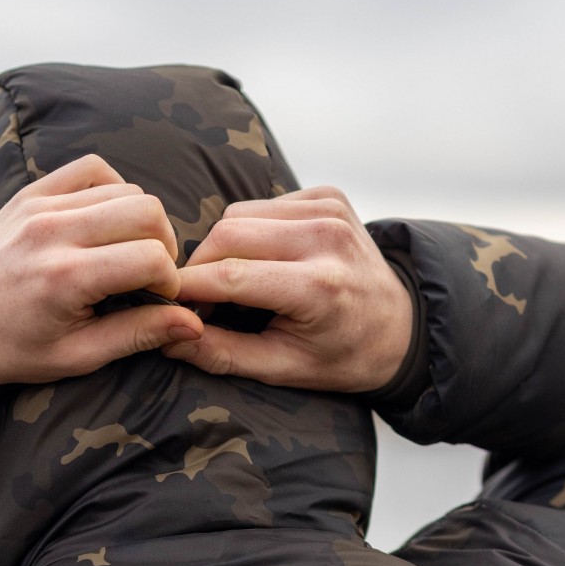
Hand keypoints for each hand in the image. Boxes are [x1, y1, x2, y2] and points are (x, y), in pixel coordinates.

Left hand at [0, 154, 203, 385]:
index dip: (169, 281)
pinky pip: (92, 169)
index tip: (159, 298)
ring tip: (127, 252)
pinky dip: (112, 189)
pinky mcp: (33, 192)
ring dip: (140, 220)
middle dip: (163, 245)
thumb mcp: (76, 356)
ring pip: (126, 188)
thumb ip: (137, 335)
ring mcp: (42, 205)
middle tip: (150, 274)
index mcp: (66, 277)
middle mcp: (55, 232)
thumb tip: (193, 323)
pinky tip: (107, 221)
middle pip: (147, 212)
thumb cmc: (11, 348)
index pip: (152, 257)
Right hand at [168, 186, 413, 393]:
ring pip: (240, 213)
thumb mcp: (283, 369)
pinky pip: (263, 205)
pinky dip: (252, 231)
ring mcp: (330, 211)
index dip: (187, 289)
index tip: (164, 303)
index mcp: (319, 287)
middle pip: (228, 233)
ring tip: (234, 282)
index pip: (229, 275)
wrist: (400, 327)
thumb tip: (167, 339)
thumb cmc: (343, 355)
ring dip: (224, 247)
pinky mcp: (329, 196)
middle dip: (201, 266)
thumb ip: (222, 354)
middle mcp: (326, 238)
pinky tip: (266, 259)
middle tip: (199, 299)